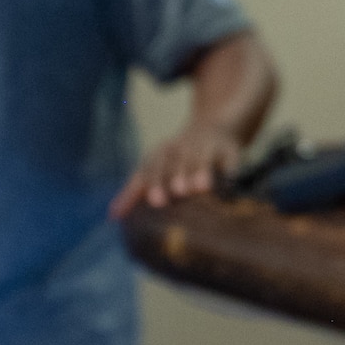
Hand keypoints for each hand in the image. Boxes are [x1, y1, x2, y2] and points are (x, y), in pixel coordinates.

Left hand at [109, 123, 243, 218]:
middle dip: (178, 175)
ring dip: (202, 170)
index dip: (156, 181)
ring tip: (201, 187)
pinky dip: (231, 170)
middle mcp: (185, 147)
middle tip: (178, 191)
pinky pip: (231, 160)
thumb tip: (113, 216)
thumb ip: (134, 191)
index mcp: (164, 153)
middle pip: (179, 161)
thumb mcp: (155, 168)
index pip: (155, 166)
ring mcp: (208, 146)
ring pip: (203, 157)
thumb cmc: (178, 159)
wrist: (214, 129)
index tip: (155, 200)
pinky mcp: (231, 150)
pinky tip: (231, 183)